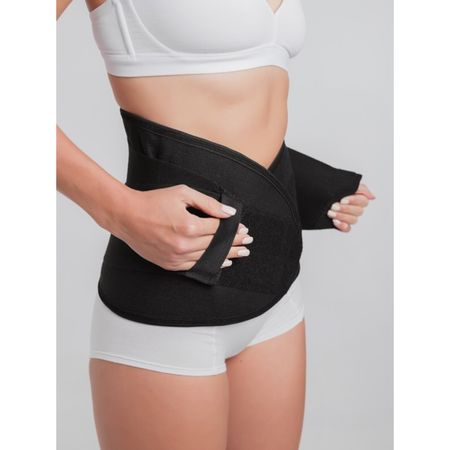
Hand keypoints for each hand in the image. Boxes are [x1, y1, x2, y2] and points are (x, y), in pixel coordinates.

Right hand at [114, 184, 252, 270]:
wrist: (127, 216)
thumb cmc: (153, 201)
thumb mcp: (182, 193)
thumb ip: (208, 203)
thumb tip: (229, 213)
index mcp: (189, 226)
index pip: (218, 229)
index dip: (233, 228)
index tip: (244, 229)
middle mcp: (184, 244)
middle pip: (216, 245)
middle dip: (235, 243)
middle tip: (248, 242)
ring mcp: (176, 257)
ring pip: (208, 258)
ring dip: (227, 255)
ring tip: (241, 253)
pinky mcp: (169, 264)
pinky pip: (195, 266)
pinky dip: (210, 264)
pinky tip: (222, 263)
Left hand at [326, 183, 375, 231]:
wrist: (310, 194)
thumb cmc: (325, 188)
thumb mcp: (342, 183)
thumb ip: (360, 188)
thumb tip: (372, 197)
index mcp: (355, 197)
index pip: (363, 201)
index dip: (354, 201)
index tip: (342, 199)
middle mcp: (352, 207)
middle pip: (359, 211)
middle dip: (345, 209)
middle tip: (333, 206)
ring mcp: (347, 216)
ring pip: (353, 220)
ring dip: (342, 216)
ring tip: (330, 212)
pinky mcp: (340, 224)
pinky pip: (347, 228)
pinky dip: (342, 225)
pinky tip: (335, 221)